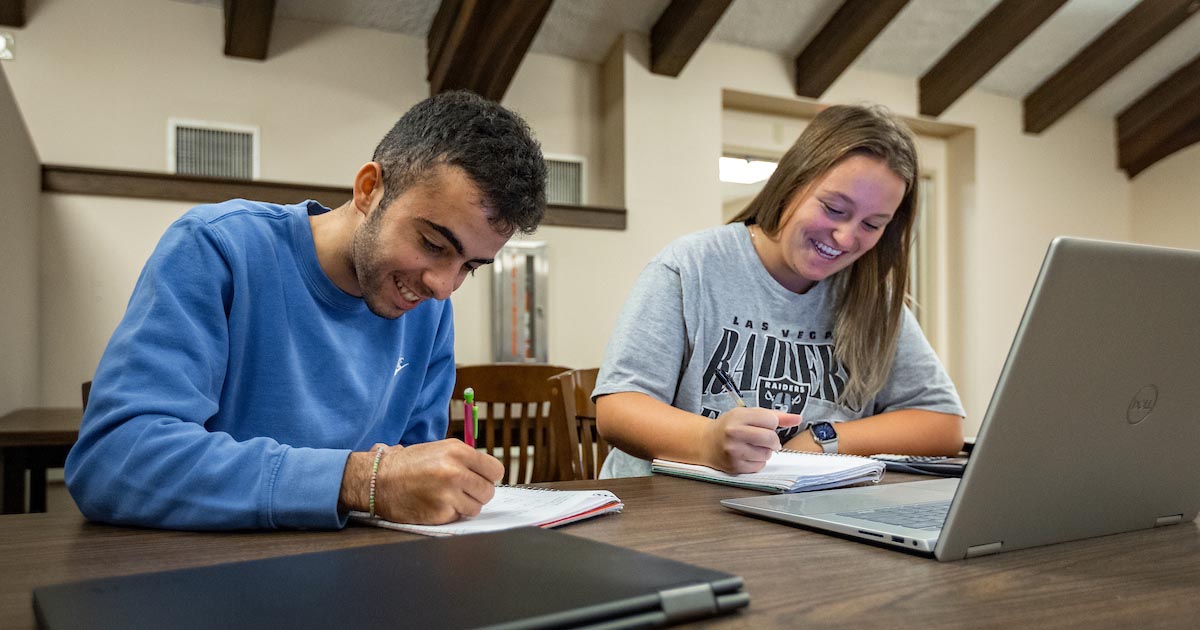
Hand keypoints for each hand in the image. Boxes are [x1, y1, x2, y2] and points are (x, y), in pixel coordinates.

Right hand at [341, 440, 503, 524]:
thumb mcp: (440, 450)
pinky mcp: (440, 513)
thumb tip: (489, 475)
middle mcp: (456, 471)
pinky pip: (458, 517)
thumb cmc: (409, 464)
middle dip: (477, 493)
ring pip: (476, 507)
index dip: (488, 477)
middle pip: (488, 491)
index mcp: (458, 451)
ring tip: (446, 498)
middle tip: (461, 491)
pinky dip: (450, 514)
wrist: (378, 479)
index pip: (495, 470)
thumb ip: (466, 460)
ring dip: (465, 506)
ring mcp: (448, 493)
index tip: (479, 480)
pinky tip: (435, 504)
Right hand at [703, 407, 801, 473]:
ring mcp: (733, 451)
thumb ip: (775, 416)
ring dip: (765, 451)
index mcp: (738, 416)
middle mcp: (734, 433)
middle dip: (772, 440)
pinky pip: (759, 466)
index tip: (764, 425)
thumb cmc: (730, 427)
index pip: (771, 420)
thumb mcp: (749, 414)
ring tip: (753, 446)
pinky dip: (757, 461)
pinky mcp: (734, 466)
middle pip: (770, 438)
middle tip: (766, 439)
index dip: (771, 423)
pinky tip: (747, 455)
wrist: (707, 442)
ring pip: (767, 454)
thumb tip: (798, 418)